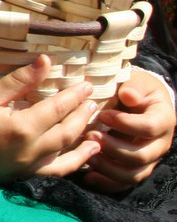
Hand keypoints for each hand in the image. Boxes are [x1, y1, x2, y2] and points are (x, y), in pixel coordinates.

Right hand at [0, 54, 100, 181]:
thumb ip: (18, 82)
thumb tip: (46, 60)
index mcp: (21, 127)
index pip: (59, 108)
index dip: (75, 96)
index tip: (86, 85)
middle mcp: (30, 150)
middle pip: (68, 130)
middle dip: (82, 114)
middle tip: (92, 102)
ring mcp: (28, 167)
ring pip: (67, 153)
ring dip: (84, 138)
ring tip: (97, 127)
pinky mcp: (24, 176)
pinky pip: (57, 171)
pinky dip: (76, 162)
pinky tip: (90, 153)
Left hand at [82, 70, 175, 192]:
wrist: (140, 102)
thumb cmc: (137, 90)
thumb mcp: (138, 81)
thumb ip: (134, 85)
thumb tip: (128, 95)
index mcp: (165, 119)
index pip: (150, 127)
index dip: (124, 124)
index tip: (103, 115)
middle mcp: (162, 143)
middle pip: (141, 156)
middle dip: (113, 148)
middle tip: (90, 136)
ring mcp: (151, 159)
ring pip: (133, 175)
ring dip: (108, 167)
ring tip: (88, 155)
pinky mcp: (138, 170)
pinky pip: (124, 184)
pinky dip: (106, 182)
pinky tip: (88, 175)